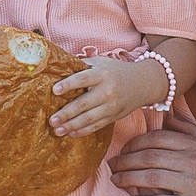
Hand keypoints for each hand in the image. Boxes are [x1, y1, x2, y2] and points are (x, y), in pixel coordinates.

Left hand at [49, 54, 163, 137]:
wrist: (144, 83)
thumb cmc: (116, 71)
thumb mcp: (101, 62)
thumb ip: (82, 65)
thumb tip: (59, 66)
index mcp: (102, 74)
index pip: (83, 79)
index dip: (69, 84)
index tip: (55, 90)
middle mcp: (108, 91)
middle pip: (84, 104)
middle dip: (66, 113)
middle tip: (51, 120)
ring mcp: (112, 106)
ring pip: (89, 119)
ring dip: (71, 126)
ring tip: (57, 130)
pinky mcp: (114, 117)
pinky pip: (96, 126)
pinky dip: (82, 131)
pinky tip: (70, 133)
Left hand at [110, 124, 195, 195]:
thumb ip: (189, 131)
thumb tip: (168, 116)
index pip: (157, 139)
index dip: (135, 144)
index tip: (124, 151)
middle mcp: (195, 162)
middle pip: (149, 157)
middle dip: (125, 161)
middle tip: (112, 165)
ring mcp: (193, 185)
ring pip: (150, 178)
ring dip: (128, 179)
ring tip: (116, 180)